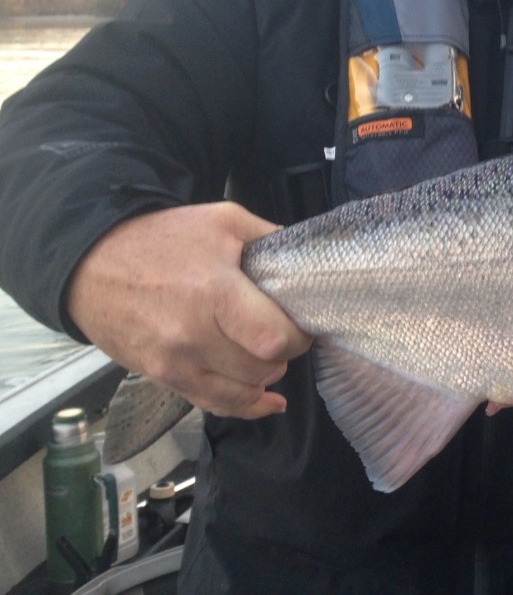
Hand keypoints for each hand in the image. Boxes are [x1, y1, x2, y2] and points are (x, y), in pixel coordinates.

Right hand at [66, 202, 311, 418]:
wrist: (91, 265)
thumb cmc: (161, 239)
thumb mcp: (223, 220)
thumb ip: (270, 237)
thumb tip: (308, 258)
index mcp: (214, 293)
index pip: (274, 339)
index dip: (298, 336)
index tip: (301, 322)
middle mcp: (193, 336)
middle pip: (261, 369)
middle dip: (284, 354)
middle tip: (283, 334)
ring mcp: (174, 363)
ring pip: (241, 393)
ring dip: (263, 378)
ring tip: (267, 355)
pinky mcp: (162, 378)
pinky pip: (213, 404)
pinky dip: (244, 405)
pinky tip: (266, 401)